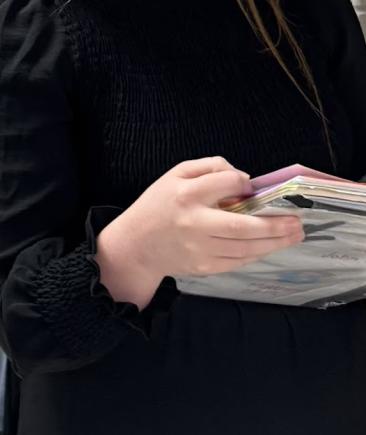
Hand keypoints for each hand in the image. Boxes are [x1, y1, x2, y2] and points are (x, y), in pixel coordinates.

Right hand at [95, 157, 304, 307]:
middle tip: (297, 223)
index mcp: (187, 194)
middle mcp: (195, 223)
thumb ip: (208, 167)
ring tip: (293, 235)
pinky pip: (237, 261)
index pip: (226, 183)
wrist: (137, 244)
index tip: (249, 185)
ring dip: (274, 242)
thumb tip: (241, 177)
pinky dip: (256, 254)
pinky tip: (269, 246)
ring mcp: (200, 248)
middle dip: (275, 225)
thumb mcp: (175, 174)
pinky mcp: (204, 267)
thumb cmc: (159, 205)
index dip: (242, 182)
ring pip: (245, 248)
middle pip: (243, 226)